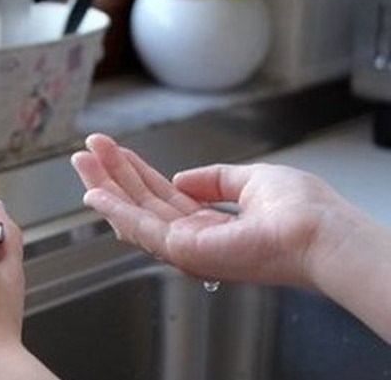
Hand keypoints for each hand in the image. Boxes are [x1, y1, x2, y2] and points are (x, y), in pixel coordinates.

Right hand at [70, 133, 360, 287]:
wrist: (320, 231)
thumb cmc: (302, 211)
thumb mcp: (251, 181)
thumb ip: (215, 180)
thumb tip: (182, 178)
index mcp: (210, 225)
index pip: (162, 198)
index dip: (135, 174)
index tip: (113, 152)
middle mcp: (194, 240)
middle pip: (141, 205)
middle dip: (111, 177)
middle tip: (85, 151)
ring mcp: (187, 249)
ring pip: (133, 216)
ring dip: (104, 187)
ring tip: (81, 160)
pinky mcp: (184, 252)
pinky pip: (140, 228)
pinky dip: (114, 210)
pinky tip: (94, 192)